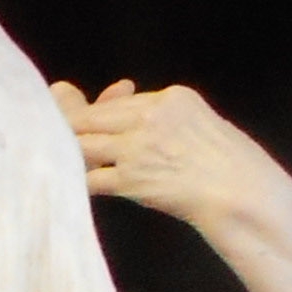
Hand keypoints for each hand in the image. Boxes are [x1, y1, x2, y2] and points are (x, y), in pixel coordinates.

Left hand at [51, 79, 291, 291]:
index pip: (115, 103)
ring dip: (67, 155)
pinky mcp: (132, 178)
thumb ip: (161, 117)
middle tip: (49, 140)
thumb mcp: (198, 123)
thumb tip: (124, 103)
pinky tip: (69, 186)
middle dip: (66, 131)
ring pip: (83, 145)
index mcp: (171, 98)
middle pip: (89, 119)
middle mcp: (151, 116)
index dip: (92, 113)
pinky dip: (76, 182)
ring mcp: (139, 147)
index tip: (81, 121)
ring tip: (57, 163)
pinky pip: (90, 178)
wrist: (242, 193)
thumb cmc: (226, 162)